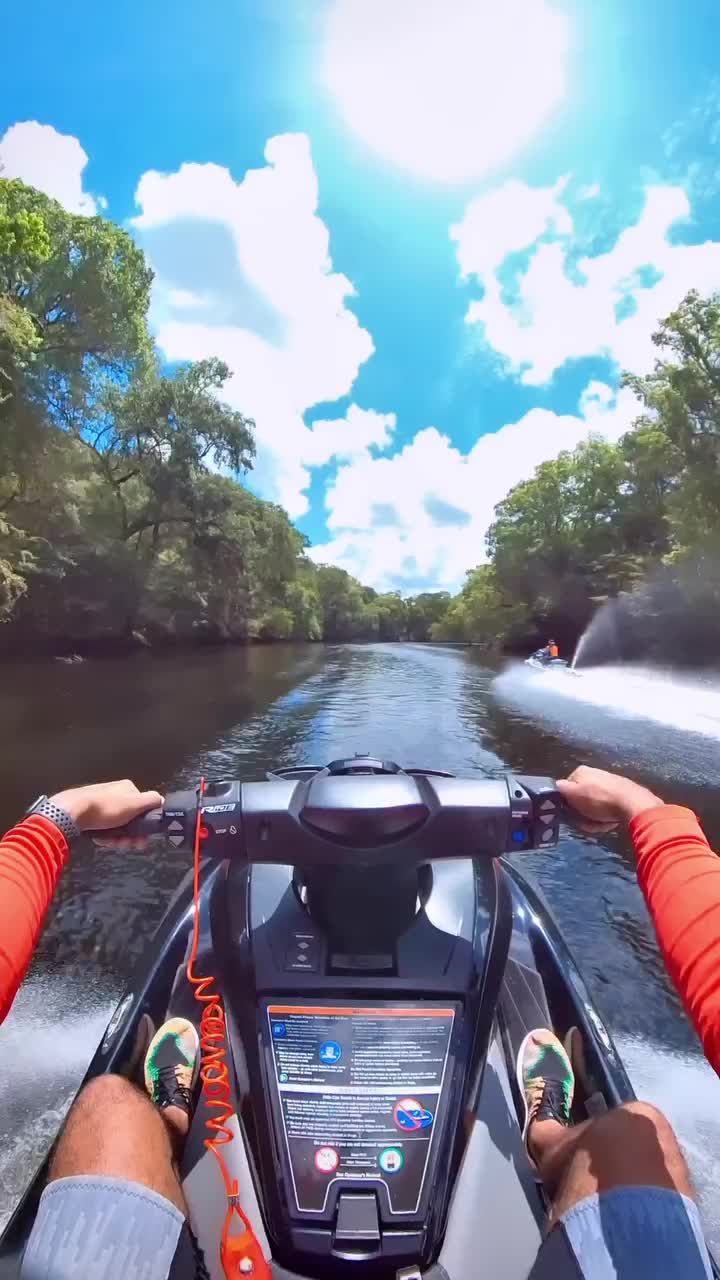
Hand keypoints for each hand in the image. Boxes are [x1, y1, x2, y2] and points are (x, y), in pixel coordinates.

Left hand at [49, 780, 163, 832]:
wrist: (71, 813)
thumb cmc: (105, 808)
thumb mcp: (133, 803)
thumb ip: (151, 800)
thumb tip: (162, 800)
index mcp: (127, 789)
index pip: (143, 807)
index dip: (144, 824)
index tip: (144, 838)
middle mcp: (115, 795)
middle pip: (130, 819)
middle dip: (131, 834)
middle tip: (130, 844)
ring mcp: (101, 805)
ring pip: (117, 826)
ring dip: (118, 837)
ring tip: (114, 843)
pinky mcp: (89, 816)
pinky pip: (103, 828)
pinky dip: (105, 836)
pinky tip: (101, 839)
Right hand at [557, 766, 661, 829]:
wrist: (632, 804)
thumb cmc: (599, 799)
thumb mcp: (573, 794)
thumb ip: (560, 789)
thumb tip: (556, 786)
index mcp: (581, 772)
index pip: (566, 790)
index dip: (567, 804)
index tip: (571, 815)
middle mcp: (594, 775)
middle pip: (580, 800)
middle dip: (582, 814)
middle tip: (587, 822)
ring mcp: (608, 785)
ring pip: (593, 807)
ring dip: (593, 819)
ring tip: (600, 824)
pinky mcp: (620, 796)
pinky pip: (606, 809)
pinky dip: (606, 818)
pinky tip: (610, 823)